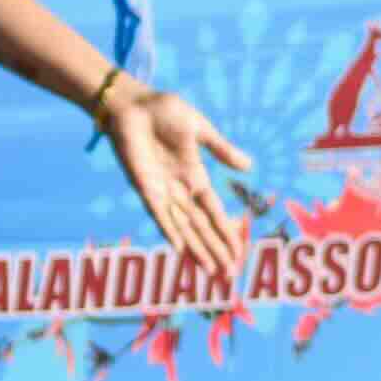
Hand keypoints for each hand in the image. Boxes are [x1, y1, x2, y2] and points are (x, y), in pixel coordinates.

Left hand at [97, 79, 248, 292]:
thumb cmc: (163, 110)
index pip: (215, 212)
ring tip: (211, 272)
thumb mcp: (201, 130)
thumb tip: (248, 168)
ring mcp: (161, 190)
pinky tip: (180, 251)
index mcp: (195, 175)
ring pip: (183, 228)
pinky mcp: (143, 187)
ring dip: (197, 250)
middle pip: (201, 228)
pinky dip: (170, 232)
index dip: (227, 233)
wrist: (131, 103)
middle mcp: (179, 189)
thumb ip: (222, 150)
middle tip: (230, 276)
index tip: (239, 253)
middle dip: (215, 251)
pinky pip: (159, 215)